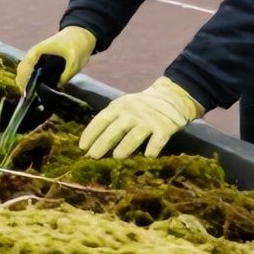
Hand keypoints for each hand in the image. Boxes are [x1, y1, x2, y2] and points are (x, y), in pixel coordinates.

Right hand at [16, 26, 96, 89]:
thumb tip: (58, 88)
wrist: (81, 34)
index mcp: (38, 51)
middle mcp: (34, 53)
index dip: (24, 80)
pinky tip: (36, 87)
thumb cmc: (77, 44)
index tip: (26, 93)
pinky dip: (30, 78)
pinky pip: (31, 69)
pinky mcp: (41, 59)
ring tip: (31, 94)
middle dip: (22, 82)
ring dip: (25, 81)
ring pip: (24, 70)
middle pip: (21, 69)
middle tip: (28, 97)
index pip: (25, 67)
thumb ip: (66, 75)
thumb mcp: (75, 61)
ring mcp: (36, 56)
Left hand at [79, 77, 202, 158]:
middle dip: (102, 143)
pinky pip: (157, 140)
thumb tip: (92, 143)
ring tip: (116, 157)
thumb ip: (111, 120)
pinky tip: (148, 156)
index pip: (101, 120)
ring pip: (134, 136)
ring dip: (125, 147)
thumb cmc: (141, 106)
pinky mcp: (164, 128)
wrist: (172, 96)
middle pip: (115, 129)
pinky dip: (153, 148)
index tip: (82, 147)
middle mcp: (132, 113)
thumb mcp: (123, 106)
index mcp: (118, 107)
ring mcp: (148, 120)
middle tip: (92, 157)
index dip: (90, 133)